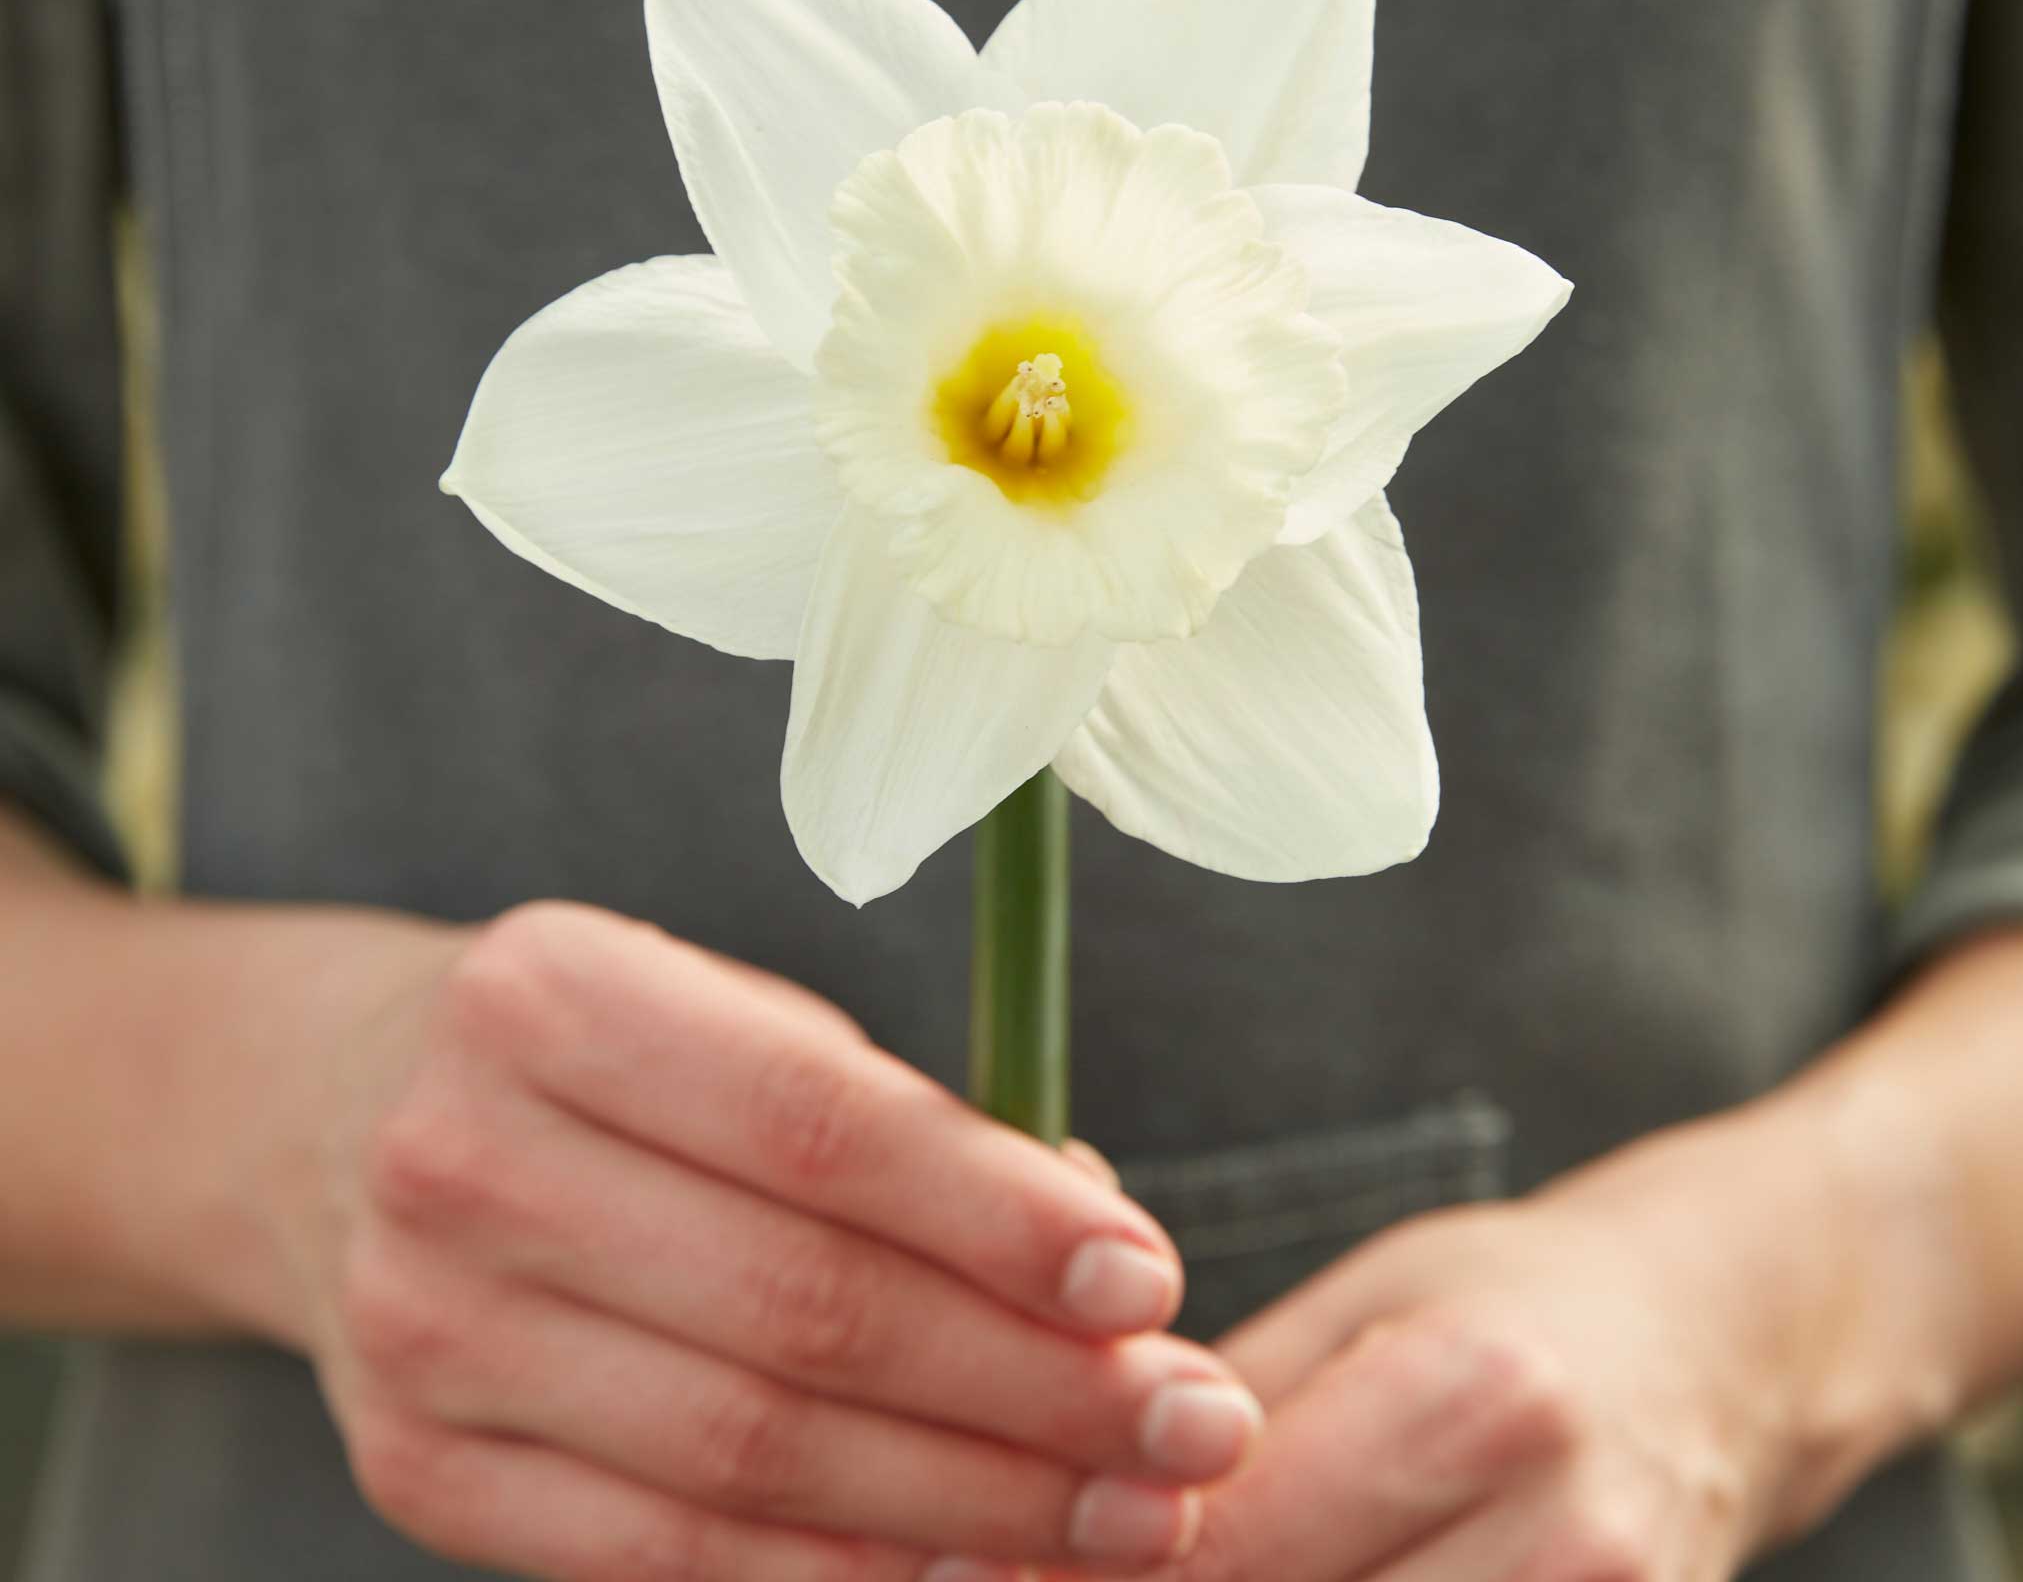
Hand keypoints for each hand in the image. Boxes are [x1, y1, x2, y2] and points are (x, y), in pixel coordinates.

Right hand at [259, 900, 1262, 1579]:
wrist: (336, 1113)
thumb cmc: (605, 1053)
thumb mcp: (728, 1016)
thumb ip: (900, 1125)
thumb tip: (1101, 1271)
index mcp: (554, 993)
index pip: (817, 1126)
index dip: (997, 1216)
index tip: (1151, 1282)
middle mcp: (462, 1160)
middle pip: (799, 1313)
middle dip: (1030, 1389)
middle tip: (1192, 1430)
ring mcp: (421, 1333)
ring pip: (746, 1457)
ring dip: (970, 1503)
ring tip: (1130, 1519)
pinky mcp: (415, 1472)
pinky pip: (660, 1557)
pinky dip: (838, 1579)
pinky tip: (972, 1567)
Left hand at [1049, 1116, 1870, 1581]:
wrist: (1723, 1350)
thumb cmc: (1515, 1302)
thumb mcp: (1362, 1301)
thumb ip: (1221, 1400)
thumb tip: (1044, 1476)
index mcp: (1474, 1400)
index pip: (1229, 1544)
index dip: (1085, 1568)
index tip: (982, 1569)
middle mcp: (1560, 1543)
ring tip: (1134, 1580)